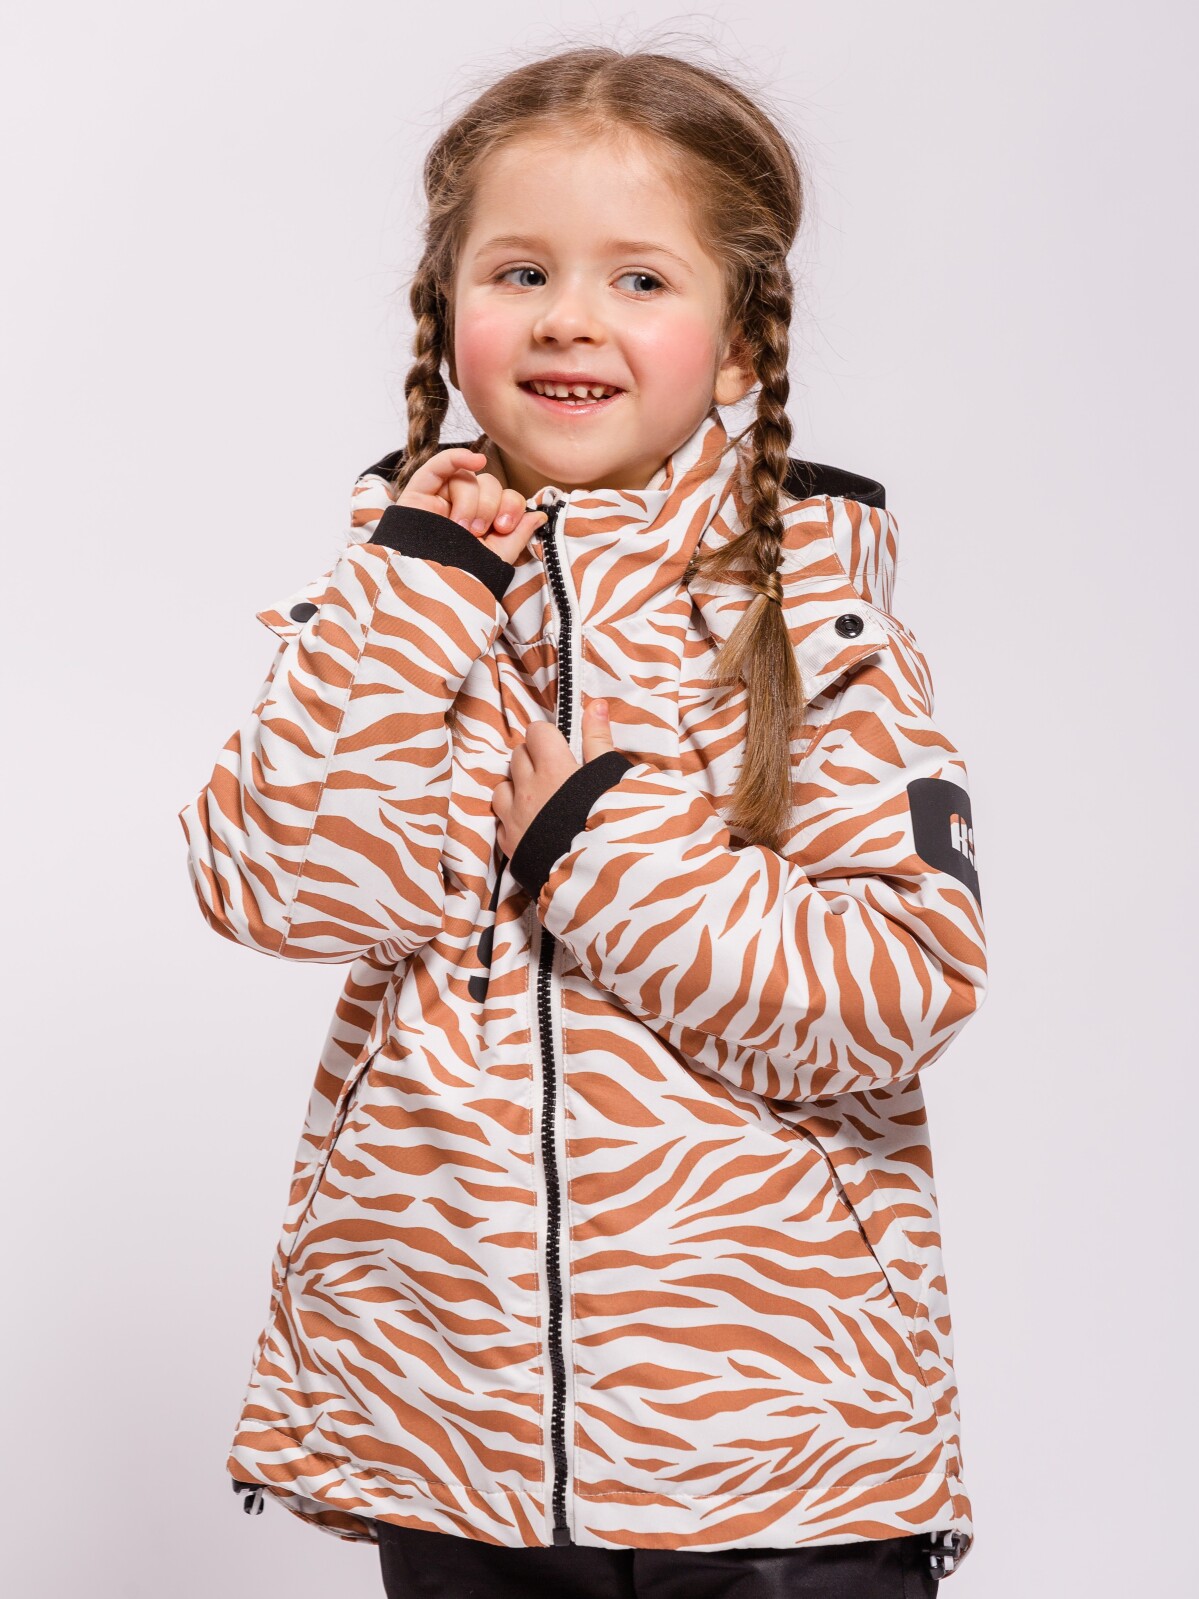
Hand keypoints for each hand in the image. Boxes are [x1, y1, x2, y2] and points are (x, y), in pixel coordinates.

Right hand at [396, 447, 546, 563]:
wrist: (430, 588)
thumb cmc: (461, 577)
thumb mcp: (497, 557)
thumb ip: (519, 534)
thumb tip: (541, 515)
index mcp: (484, 522)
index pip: (505, 497)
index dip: (510, 505)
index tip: (504, 526)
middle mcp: (464, 507)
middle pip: (488, 484)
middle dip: (490, 505)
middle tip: (479, 531)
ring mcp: (441, 499)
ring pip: (467, 479)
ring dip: (470, 502)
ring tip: (460, 527)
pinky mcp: (419, 493)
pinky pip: (439, 464)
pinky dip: (457, 457)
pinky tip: (473, 461)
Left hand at [493, 698, 618, 859]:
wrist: (596, 874)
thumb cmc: (609, 822)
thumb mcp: (610, 776)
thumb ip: (598, 739)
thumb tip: (595, 705)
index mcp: (552, 767)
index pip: (536, 732)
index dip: (549, 738)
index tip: (561, 749)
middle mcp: (527, 788)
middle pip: (518, 755)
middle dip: (533, 759)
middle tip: (555, 773)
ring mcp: (514, 816)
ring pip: (502, 787)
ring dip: (517, 788)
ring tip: (539, 799)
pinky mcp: (510, 843)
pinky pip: (500, 821)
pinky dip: (512, 819)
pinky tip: (531, 825)